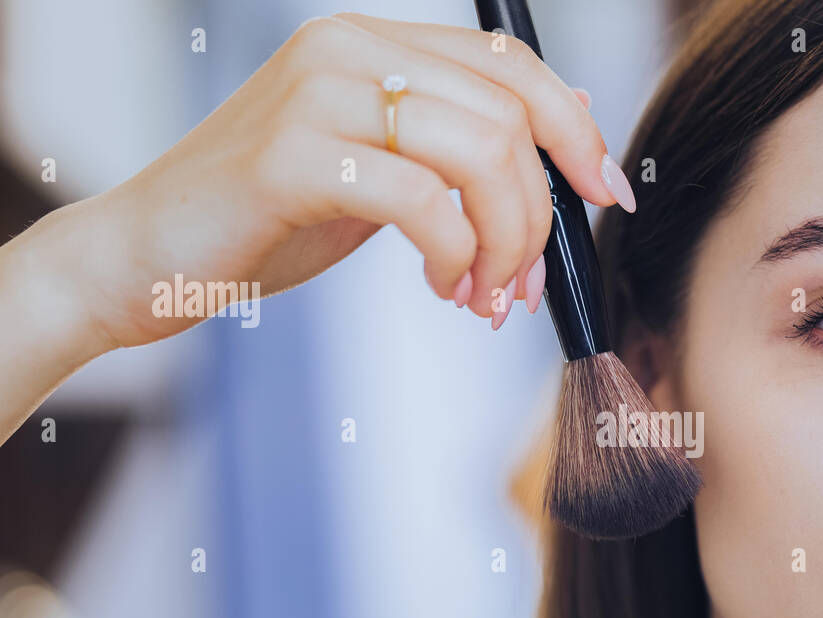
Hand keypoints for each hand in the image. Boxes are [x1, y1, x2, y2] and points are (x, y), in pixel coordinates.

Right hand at [46, 13, 631, 350]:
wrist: (147, 257)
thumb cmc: (265, 221)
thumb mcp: (376, 173)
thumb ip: (450, 149)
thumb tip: (557, 138)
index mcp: (372, 45)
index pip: (510, 65)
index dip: (576, 128)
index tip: (606, 194)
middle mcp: (348, 50)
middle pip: (509, 120)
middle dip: (539, 218)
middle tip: (521, 286)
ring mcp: (319, 95)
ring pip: (482, 156)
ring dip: (506, 246)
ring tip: (483, 297)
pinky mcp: (293, 157)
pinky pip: (425, 203)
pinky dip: (457, 260)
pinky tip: (443, 289)